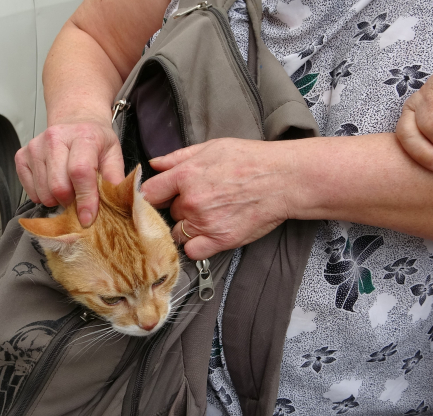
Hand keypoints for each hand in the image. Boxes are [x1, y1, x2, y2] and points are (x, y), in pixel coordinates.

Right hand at [15, 121, 124, 225]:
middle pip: (58, 186)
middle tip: (79, 199)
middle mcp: (55, 137)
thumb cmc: (95, 141)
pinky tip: (53, 184)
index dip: (85, 199)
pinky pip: (30, 191)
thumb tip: (114, 204)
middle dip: (71, 202)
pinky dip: (43, 195)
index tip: (88, 217)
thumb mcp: (113, 155)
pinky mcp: (21, 156)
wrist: (75, 121)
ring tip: (68, 189)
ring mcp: (35, 146)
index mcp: (83, 136)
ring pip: (43, 193)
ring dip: (57, 200)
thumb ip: (114, 180)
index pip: (80, 172)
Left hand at [141, 138, 291, 259]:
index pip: (149, 192)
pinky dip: (196, 245)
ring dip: (186, 227)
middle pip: (166, 213)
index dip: (153, 195)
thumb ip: (178, 157)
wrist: (283, 179)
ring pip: (177, 233)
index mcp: (186, 175)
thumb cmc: (251, 160)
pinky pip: (192, 251)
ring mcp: (205, 223)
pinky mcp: (220, 241)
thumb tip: (154, 164)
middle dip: (177, 207)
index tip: (160, 196)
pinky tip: (208, 233)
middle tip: (198, 200)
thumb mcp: (211, 148)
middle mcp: (191, 201)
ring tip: (206, 215)